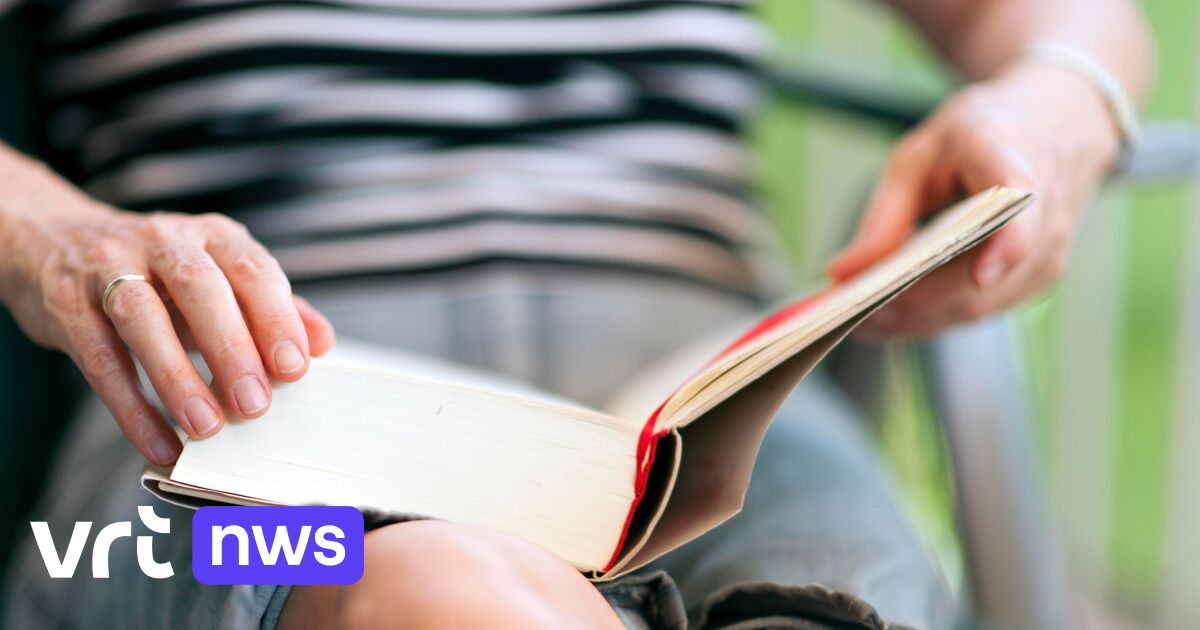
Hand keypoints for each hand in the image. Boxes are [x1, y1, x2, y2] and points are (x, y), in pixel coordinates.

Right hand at [0, 163, 334, 464]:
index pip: (252, 269)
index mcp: (213, 236)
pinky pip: (99, 359)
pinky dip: (131, 407)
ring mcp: (109, 268)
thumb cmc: (157, 271)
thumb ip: (272, 307)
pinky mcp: (66, 305)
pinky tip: (160, 442)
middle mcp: (163, 242)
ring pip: (141, 318)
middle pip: (200, 288)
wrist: (53, 239)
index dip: (276, 318)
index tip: (294, 368)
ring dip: (178, 377)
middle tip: (255, 404)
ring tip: (207, 426)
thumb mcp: (219, 277)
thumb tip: (322, 342)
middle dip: (231, 348)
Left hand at [827, 63, 1121, 338]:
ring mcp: (1049, 253)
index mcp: (1012, 158)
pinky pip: (979, 311)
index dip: (1008, 244)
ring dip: (911, 321)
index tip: (980, 275)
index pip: (1022, 205)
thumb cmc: (974, 137)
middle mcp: (1044, 213)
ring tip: (855, 318)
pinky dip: (929, 318)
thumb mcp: (916, 157)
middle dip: (907, 304)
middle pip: (973, 280)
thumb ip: (883, 217)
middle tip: (846, 314)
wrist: (1051, 125)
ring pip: (973, 308)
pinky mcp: (1038, 279)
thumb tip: (841, 276)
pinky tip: (889, 315)